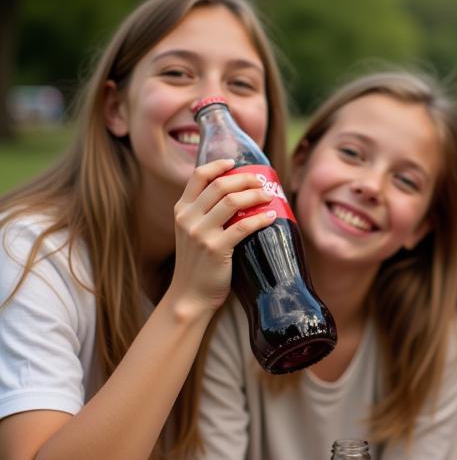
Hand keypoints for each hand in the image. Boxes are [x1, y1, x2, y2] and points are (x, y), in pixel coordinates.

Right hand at [165, 159, 278, 315]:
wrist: (189, 295)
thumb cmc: (197, 263)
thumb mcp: (192, 233)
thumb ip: (204, 214)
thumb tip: (237, 196)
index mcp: (181, 210)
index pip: (198, 176)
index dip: (218, 165)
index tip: (235, 163)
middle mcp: (188, 218)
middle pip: (220, 185)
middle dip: (245, 179)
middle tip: (262, 182)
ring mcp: (200, 233)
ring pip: (233, 201)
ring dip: (255, 195)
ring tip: (269, 195)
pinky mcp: (215, 249)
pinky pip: (244, 226)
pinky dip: (261, 218)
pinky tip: (272, 216)